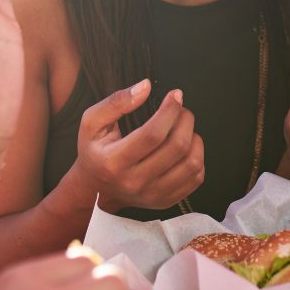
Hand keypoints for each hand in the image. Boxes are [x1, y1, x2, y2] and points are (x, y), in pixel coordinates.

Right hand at [68, 80, 204, 212]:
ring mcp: (152, 196)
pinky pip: (196, 178)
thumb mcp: (92, 122)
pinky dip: (197, 157)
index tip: (175, 95)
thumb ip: (116, 102)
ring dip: (195, 138)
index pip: (152, 134)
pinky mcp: (165, 202)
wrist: (95, 188)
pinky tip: (186, 147)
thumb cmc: (95, 150)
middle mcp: (134, 182)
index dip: (170, 111)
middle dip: (185, 120)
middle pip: (176, 147)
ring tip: (184, 128)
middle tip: (181, 109)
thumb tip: (146, 87)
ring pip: (191, 164)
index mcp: (113, 162)